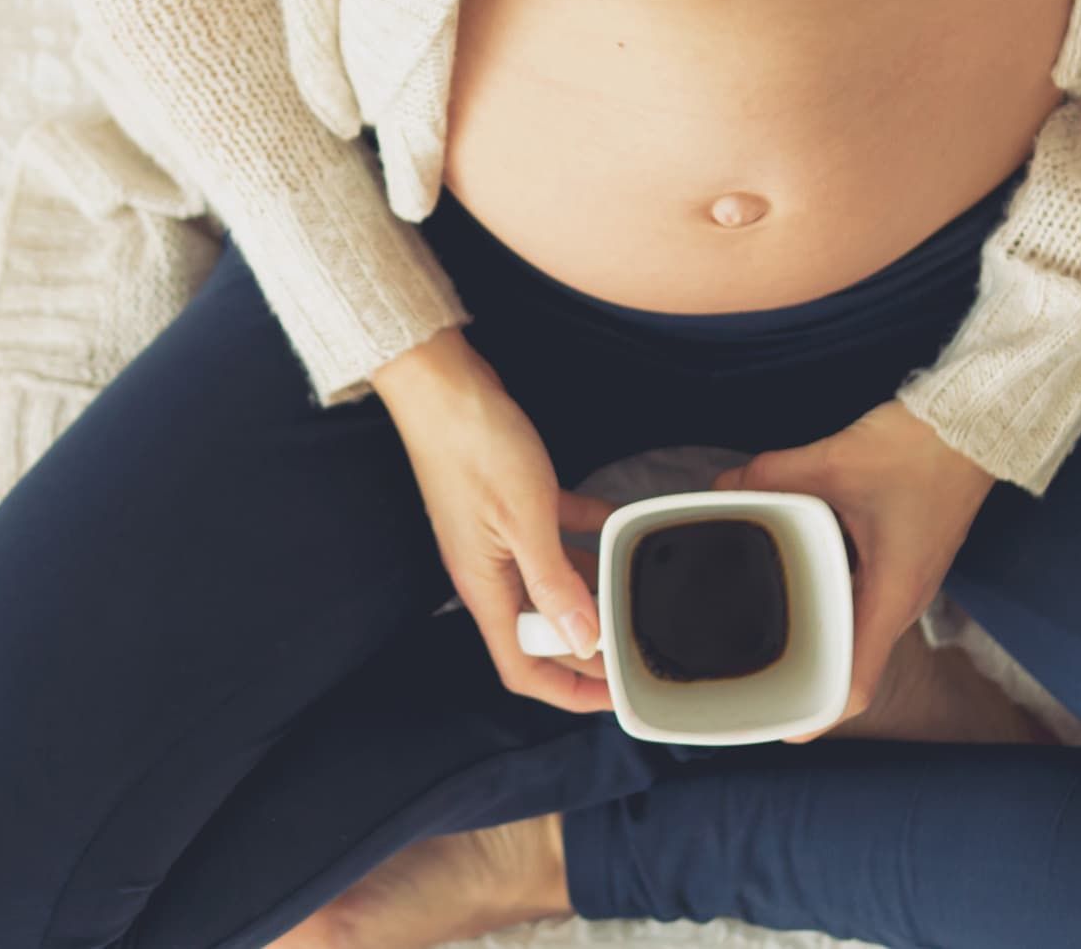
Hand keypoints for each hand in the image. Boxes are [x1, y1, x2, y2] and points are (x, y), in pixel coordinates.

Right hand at [375, 329, 619, 713]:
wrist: (441, 384)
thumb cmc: (474, 447)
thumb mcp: (525, 518)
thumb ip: (555, 582)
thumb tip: (584, 641)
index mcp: (484, 587)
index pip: (522, 667)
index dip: (569, 691)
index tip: (616, 696)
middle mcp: (489, 572)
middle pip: (541, 631)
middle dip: (588, 645)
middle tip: (639, 643)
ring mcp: (499, 538)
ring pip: (552, 583)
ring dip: (591, 591)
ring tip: (636, 592)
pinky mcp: (510, 503)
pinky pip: (555, 533)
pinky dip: (585, 535)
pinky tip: (618, 524)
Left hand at [711, 397, 993, 742]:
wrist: (974, 426)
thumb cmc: (919, 451)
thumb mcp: (832, 461)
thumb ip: (772, 476)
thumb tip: (725, 488)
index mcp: (890, 596)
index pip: (858, 684)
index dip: (819, 716)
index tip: (779, 725)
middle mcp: (901, 602)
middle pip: (853, 668)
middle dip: (807, 680)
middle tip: (754, 677)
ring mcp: (905, 585)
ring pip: (856, 635)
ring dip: (818, 641)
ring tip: (765, 634)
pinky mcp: (902, 564)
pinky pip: (862, 602)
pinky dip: (829, 605)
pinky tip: (797, 582)